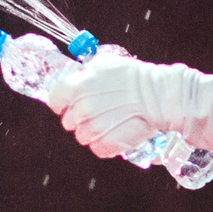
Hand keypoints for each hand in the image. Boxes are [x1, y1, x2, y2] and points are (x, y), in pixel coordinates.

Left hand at [45, 52, 212, 159]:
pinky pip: (97, 148)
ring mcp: (92, 129)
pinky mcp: (105, 144)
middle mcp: (80, 109)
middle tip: (100, 111)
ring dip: (94, 131)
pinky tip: (117, 132)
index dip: (64, 103)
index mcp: (76, 87)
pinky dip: (106, 144)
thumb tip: (79, 75)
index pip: (54, 101)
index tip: (71, 104)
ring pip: (82, 136)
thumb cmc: (136, 78)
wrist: (158, 96)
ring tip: (112, 121)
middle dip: (81, 117)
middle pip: (69, 121)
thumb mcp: (106, 63)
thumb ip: (86, 72)